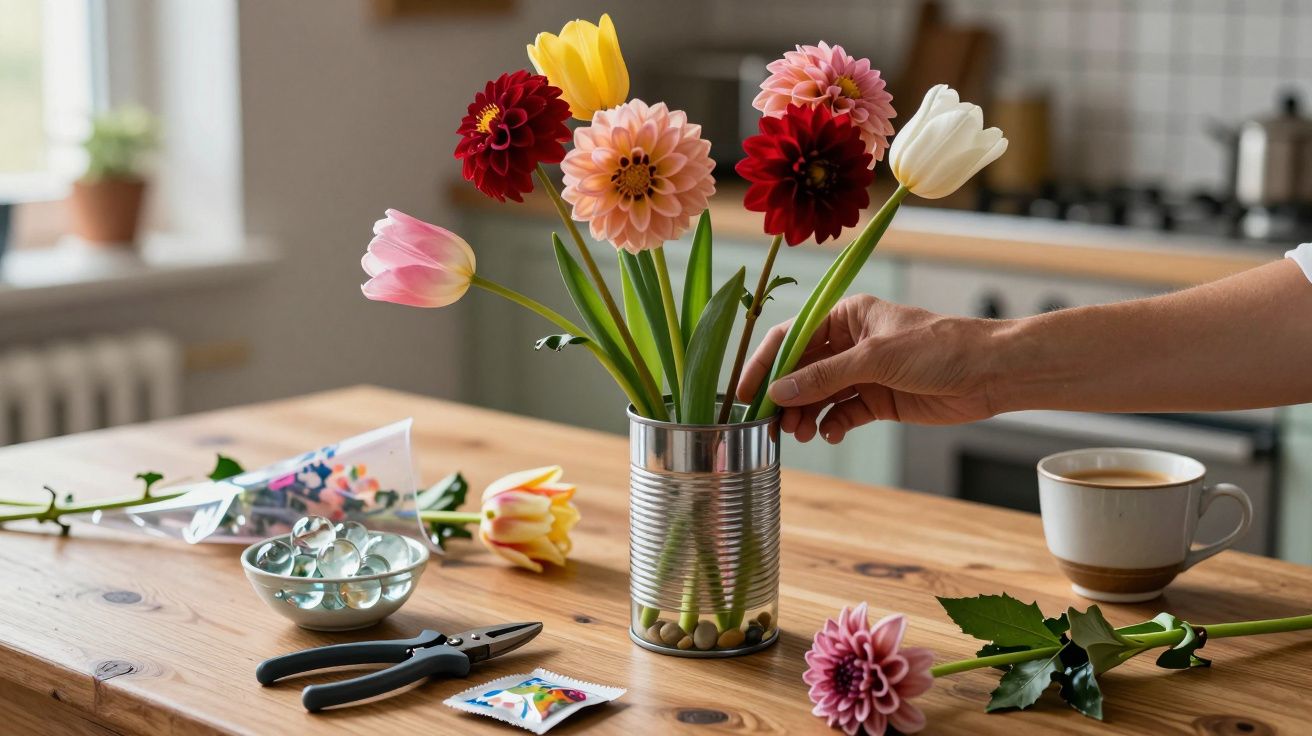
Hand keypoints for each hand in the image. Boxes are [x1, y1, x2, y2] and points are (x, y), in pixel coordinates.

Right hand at [737, 295, 999, 442]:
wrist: (990, 372)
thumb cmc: (939, 348)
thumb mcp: (875, 358)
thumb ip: (824, 376)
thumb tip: (779, 391)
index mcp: (846, 316)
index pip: (791, 337)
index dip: (765, 364)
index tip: (744, 393)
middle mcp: (850, 343)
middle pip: (801, 371)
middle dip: (785, 397)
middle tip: (771, 425)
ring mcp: (864, 373)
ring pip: (819, 396)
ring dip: (806, 415)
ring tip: (800, 434)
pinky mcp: (879, 399)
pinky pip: (843, 413)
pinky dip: (832, 425)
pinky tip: (829, 434)